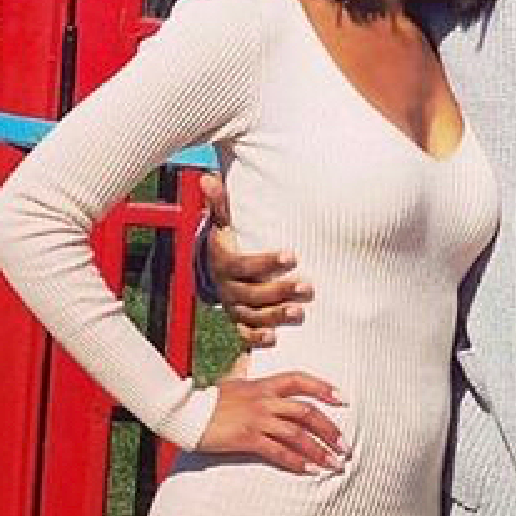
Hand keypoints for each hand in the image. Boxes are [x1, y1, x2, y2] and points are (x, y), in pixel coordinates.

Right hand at [199, 371, 346, 472]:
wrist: (183, 413)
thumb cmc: (209, 401)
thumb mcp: (234, 385)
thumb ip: (253, 384)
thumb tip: (260, 379)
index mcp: (263, 385)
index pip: (300, 380)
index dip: (324, 388)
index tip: (343, 400)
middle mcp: (264, 400)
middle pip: (306, 412)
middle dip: (329, 430)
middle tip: (345, 446)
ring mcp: (256, 419)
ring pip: (297, 434)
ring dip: (319, 450)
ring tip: (334, 464)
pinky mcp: (247, 438)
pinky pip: (278, 451)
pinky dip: (297, 461)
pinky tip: (310, 470)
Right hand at [200, 169, 309, 348]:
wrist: (217, 269)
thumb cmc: (231, 242)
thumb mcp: (224, 223)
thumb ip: (220, 204)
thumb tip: (207, 177)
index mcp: (224, 263)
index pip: (243, 265)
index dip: (266, 262)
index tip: (292, 255)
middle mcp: (226, 288)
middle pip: (251, 293)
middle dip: (279, 291)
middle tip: (308, 287)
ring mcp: (233, 307)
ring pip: (252, 315)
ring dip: (276, 315)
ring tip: (301, 311)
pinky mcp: (240, 321)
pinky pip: (244, 334)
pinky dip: (257, 338)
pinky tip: (274, 339)